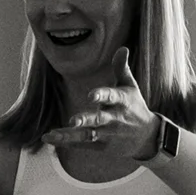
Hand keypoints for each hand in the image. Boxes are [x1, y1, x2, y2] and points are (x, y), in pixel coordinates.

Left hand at [43, 48, 160, 161]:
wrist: (146, 137)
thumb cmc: (135, 106)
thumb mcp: (130, 86)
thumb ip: (121, 68)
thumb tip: (122, 48)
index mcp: (122, 101)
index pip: (112, 97)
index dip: (102, 96)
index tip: (91, 95)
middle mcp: (115, 119)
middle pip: (99, 120)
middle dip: (87, 120)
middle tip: (73, 121)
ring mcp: (107, 134)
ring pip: (88, 135)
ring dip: (72, 135)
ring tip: (54, 134)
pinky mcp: (101, 146)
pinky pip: (82, 143)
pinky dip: (66, 141)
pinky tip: (49, 138)